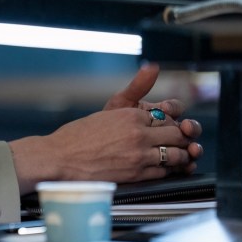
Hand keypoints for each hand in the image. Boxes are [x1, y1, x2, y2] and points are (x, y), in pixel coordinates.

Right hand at [9, 63, 203, 191]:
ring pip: (176, 155)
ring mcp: (140, 155)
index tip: (166, 126)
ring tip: (175, 155)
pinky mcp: (138, 174)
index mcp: (131, 114)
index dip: (169, 122)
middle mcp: (139, 133)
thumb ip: (135, 89)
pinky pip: (165, 172)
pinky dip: (169, 170)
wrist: (60, 158)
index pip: (166, 116)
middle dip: (181, 138)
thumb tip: (153, 66)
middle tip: (178, 141)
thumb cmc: (78, 135)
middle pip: (177, 134)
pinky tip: (163, 168)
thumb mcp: (108, 108)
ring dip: (179, 155)